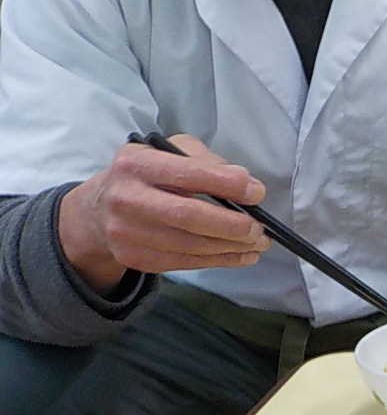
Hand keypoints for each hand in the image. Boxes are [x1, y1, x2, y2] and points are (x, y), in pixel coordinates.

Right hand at [57, 135, 271, 293]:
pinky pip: (183, 262)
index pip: (190, 174)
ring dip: (231, 248)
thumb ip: (205, 160)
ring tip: (257, 243)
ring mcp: (125, 232)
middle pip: (188, 216)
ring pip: (188, 245)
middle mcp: (126, 198)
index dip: (228, 184)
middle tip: (259, 228)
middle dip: (232, 224)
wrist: (98, 209)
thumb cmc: (146, 175)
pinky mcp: (132, 257)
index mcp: (137, 163)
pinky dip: (218, 260)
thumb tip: (245, 184)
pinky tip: (240, 256)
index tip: (257, 192)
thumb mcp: (168, 151)